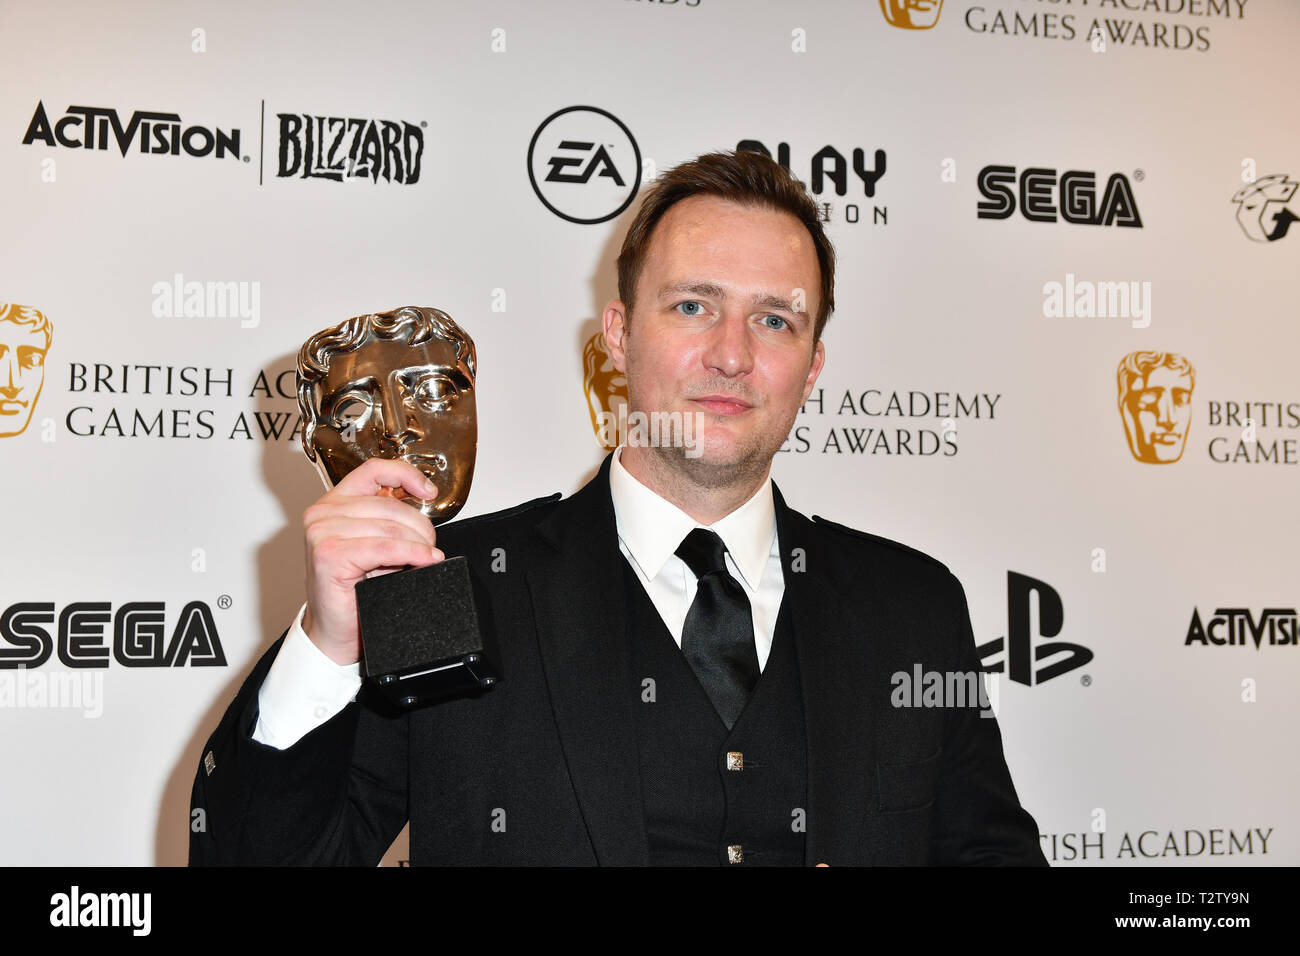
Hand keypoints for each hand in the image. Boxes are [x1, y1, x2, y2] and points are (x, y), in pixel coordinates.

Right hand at [300, 458, 443, 665]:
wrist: (336, 630)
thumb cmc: (355, 589)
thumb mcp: (376, 544)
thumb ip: (389, 519)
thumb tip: (424, 503)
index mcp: (334, 502)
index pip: (374, 470)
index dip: (406, 474)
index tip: (429, 492)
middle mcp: (322, 512)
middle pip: (389, 505)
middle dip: (420, 526)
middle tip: (430, 546)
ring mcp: (321, 532)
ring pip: (389, 527)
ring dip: (417, 544)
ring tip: (425, 558)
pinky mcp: (328, 554)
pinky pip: (384, 547)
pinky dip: (411, 554)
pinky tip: (425, 560)